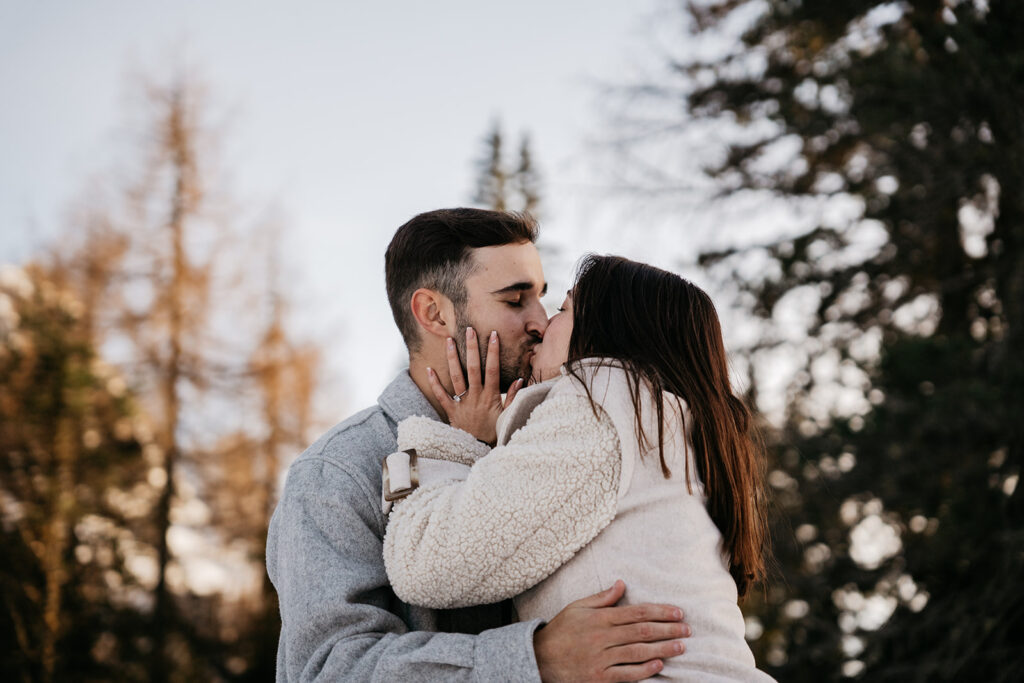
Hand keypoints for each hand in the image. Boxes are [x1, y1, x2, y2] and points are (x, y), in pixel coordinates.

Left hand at [427, 327, 522, 444]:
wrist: (478, 450)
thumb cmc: (494, 432)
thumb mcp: (507, 415)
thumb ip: (513, 397)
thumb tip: (519, 380)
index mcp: (490, 396)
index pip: (492, 369)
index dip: (493, 352)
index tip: (493, 335)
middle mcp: (475, 396)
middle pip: (473, 368)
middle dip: (472, 348)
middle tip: (469, 330)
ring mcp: (462, 402)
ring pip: (456, 377)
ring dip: (452, 358)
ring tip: (449, 341)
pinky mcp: (451, 410)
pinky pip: (441, 395)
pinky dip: (434, 382)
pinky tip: (428, 369)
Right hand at [534, 580, 689, 682]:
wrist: (540, 659)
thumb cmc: (561, 631)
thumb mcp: (578, 608)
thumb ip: (602, 598)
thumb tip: (622, 583)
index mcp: (599, 618)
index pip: (636, 612)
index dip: (660, 611)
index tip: (678, 612)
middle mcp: (602, 637)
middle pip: (641, 631)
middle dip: (667, 629)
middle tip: (687, 629)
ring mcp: (601, 659)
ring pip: (637, 652)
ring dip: (662, 649)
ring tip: (681, 646)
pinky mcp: (599, 678)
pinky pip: (626, 674)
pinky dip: (643, 670)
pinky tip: (659, 665)